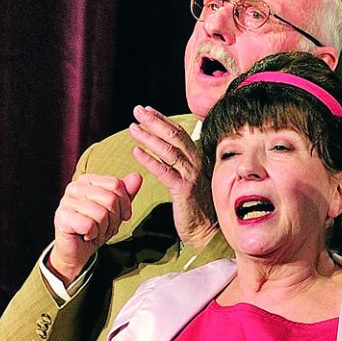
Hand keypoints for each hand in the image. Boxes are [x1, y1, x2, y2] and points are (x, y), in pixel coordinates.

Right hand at [49, 168, 141, 284]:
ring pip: (101, 214)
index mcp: (87, 180)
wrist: (78, 250)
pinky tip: (86, 235)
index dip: (125, 204)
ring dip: (103, 229)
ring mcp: (66, 201)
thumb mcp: (116, 211)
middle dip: (114, 219)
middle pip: (110, 199)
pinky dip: (93, 234)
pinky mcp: (62, 217)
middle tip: (105, 227)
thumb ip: (126, 193)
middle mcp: (75, 187)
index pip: (116, 184)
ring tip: (95, 231)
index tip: (121, 216)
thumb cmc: (96, 228)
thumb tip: (137, 176)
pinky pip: (89, 225)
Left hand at [129, 106, 210, 247]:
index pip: (180, 133)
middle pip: (174, 136)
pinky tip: (136, 152)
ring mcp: (192, 176)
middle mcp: (197, 163)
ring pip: (169, 150)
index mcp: (198, 159)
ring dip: (149, 137)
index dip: (163, 120)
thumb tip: (165, 150)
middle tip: (137, 110)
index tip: (148, 110)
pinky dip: (150, 160)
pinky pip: (165, 172)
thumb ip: (180, 164)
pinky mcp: (184, 190)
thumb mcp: (190, 180)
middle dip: (154, 121)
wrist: (208, 230)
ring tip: (133, 128)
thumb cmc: (198, 206)